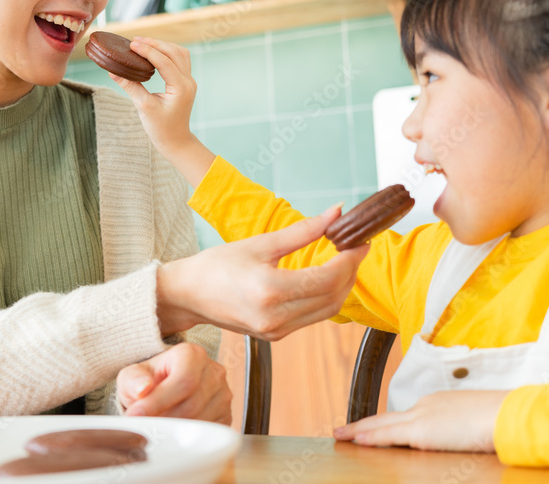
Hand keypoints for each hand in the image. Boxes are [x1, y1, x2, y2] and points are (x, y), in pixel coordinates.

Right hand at [111, 37, 214, 187]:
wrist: (175, 141)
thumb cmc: (160, 128)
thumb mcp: (143, 107)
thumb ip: (130, 86)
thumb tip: (113, 71)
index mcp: (181, 88)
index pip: (164, 62)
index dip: (147, 51)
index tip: (131, 44)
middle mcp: (188, 81)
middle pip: (174, 52)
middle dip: (155, 44)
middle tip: (135, 41)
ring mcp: (189, 81)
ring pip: (179, 53)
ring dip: (162, 46)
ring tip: (143, 43)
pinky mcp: (185, 82)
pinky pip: (179, 60)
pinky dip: (167, 53)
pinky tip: (153, 52)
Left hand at [116, 343, 231, 424]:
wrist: (166, 385)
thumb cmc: (150, 379)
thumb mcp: (133, 375)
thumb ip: (133, 380)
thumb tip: (143, 389)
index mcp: (192, 355)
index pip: (183, 381)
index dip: (159, 402)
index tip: (137, 415)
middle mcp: (213, 372)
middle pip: (191, 405)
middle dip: (164, 419)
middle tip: (145, 425)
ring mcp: (223, 394)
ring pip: (201, 422)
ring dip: (175, 430)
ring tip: (159, 425)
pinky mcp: (227, 414)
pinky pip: (209, 433)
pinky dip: (189, 438)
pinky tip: (175, 431)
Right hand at [157, 204, 367, 339]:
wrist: (188, 296)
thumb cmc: (217, 265)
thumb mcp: (261, 243)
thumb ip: (303, 230)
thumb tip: (336, 213)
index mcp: (270, 291)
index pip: (328, 278)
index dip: (350, 259)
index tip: (360, 240)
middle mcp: (276, 317)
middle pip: (333, 297)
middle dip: (351, 271)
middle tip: (357, 247)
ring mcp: (277, 331)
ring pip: (327, 310)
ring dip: (342, 285)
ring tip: (345, 260)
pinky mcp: (276, 335)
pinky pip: (313, 317)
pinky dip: (326, 297)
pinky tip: (326, 277)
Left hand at [332, 390, 508, 451]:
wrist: (509, 414)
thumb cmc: (502, 420)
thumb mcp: (476, 422)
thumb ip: (460, 429)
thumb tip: (460, 438)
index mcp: (439, 404)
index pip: (406, 415)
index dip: (387, 423)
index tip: (373, 427)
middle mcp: (427, 406)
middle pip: (388, 417)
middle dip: (365, 424)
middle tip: (344, 429)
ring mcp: (423, 417)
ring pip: (383, 424)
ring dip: (362, 431)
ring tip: (342, 435)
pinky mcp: (423, 431)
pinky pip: (390, 434)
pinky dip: (372, 437)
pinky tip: (357, 440)